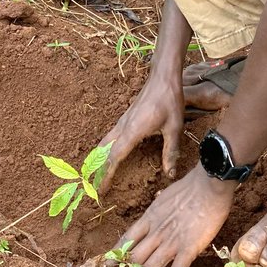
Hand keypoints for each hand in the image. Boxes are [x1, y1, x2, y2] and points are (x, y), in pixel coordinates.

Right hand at [98, 72, 184, 192]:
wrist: (162, 77)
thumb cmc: (169, 100)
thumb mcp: (174, 128)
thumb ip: (171, 152)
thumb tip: (169, 173)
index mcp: (132, 131)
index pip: (114, 157)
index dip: (106, 175)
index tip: (100, 189)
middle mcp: (123, 126)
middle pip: (104, 151)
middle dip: (96, 169)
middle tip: (92, 185)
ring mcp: (123, 120)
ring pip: (105, 142)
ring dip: (99, 158)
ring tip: (95, 172)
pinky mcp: (126, 117)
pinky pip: (111, 135)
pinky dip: (106, 147)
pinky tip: (110, 152)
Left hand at [117, 165, 236, 266]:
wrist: (209, 185)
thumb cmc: (190, 188)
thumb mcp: (164, 198)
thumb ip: (157, 212)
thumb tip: (155, 216)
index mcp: (149, 219)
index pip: (126, 240)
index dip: (116, 255)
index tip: (109, 265)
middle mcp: (156, 233)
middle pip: (134, 259)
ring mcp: (171, 242)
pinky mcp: (188, 249)